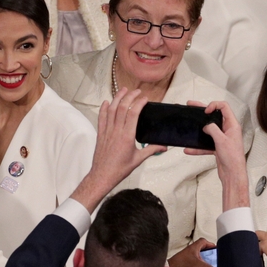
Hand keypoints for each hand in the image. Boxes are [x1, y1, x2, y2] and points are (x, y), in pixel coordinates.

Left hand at [71, 88, 165, 212]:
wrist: (102, 175)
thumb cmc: (121, 169)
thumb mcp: (139, 159)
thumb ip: (152, 150)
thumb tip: (165, 146)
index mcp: (127, 136)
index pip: (133, 113)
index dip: (139, 103)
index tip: (145, 98)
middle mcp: (116, 131)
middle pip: (121, 107)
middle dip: (129, 96)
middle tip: (136, 91)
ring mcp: (107, 131)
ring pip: (111, 110)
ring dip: (117, 98)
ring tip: (123, 90)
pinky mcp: (100, 134)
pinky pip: (101, 117)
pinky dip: (103, 108)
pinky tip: (106, 102)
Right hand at [184, 101, 248, 210]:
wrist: (233, 174)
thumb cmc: (232, 157)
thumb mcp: (221, 140)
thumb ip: (213, 129)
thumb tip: (206, 126)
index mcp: (232, 125)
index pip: (224, 107)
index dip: (214, 105)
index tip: (205, 111)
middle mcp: (228, 130)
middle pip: (214, 116)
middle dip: (202, 111)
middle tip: (191, 105)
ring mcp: (222, 139)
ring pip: (209, 130)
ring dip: (199, 128)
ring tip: (188, 123)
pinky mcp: (217, 147)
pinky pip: (206, 144)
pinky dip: (198, 147)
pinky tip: (189, 149)